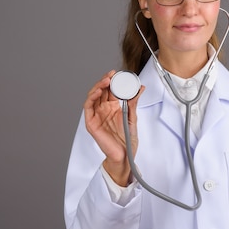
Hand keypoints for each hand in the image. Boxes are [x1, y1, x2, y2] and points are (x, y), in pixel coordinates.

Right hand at [84, 70, 143, 185]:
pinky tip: (97, 92)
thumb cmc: (127, 139)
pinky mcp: (91, 123)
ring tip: (106, 80)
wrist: (125, 154)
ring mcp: (96, 116)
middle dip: (105, 80)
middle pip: (100, 91)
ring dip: (98, 86)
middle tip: (112, 74)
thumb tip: (140, 88)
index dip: (112, 80)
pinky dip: (91, 98)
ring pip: (93, 96)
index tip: (118, 73)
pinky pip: (88, 108)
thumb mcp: (133, 116)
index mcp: (112, 107)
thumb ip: (134, 102)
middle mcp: (103, 110)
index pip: (110, 90)